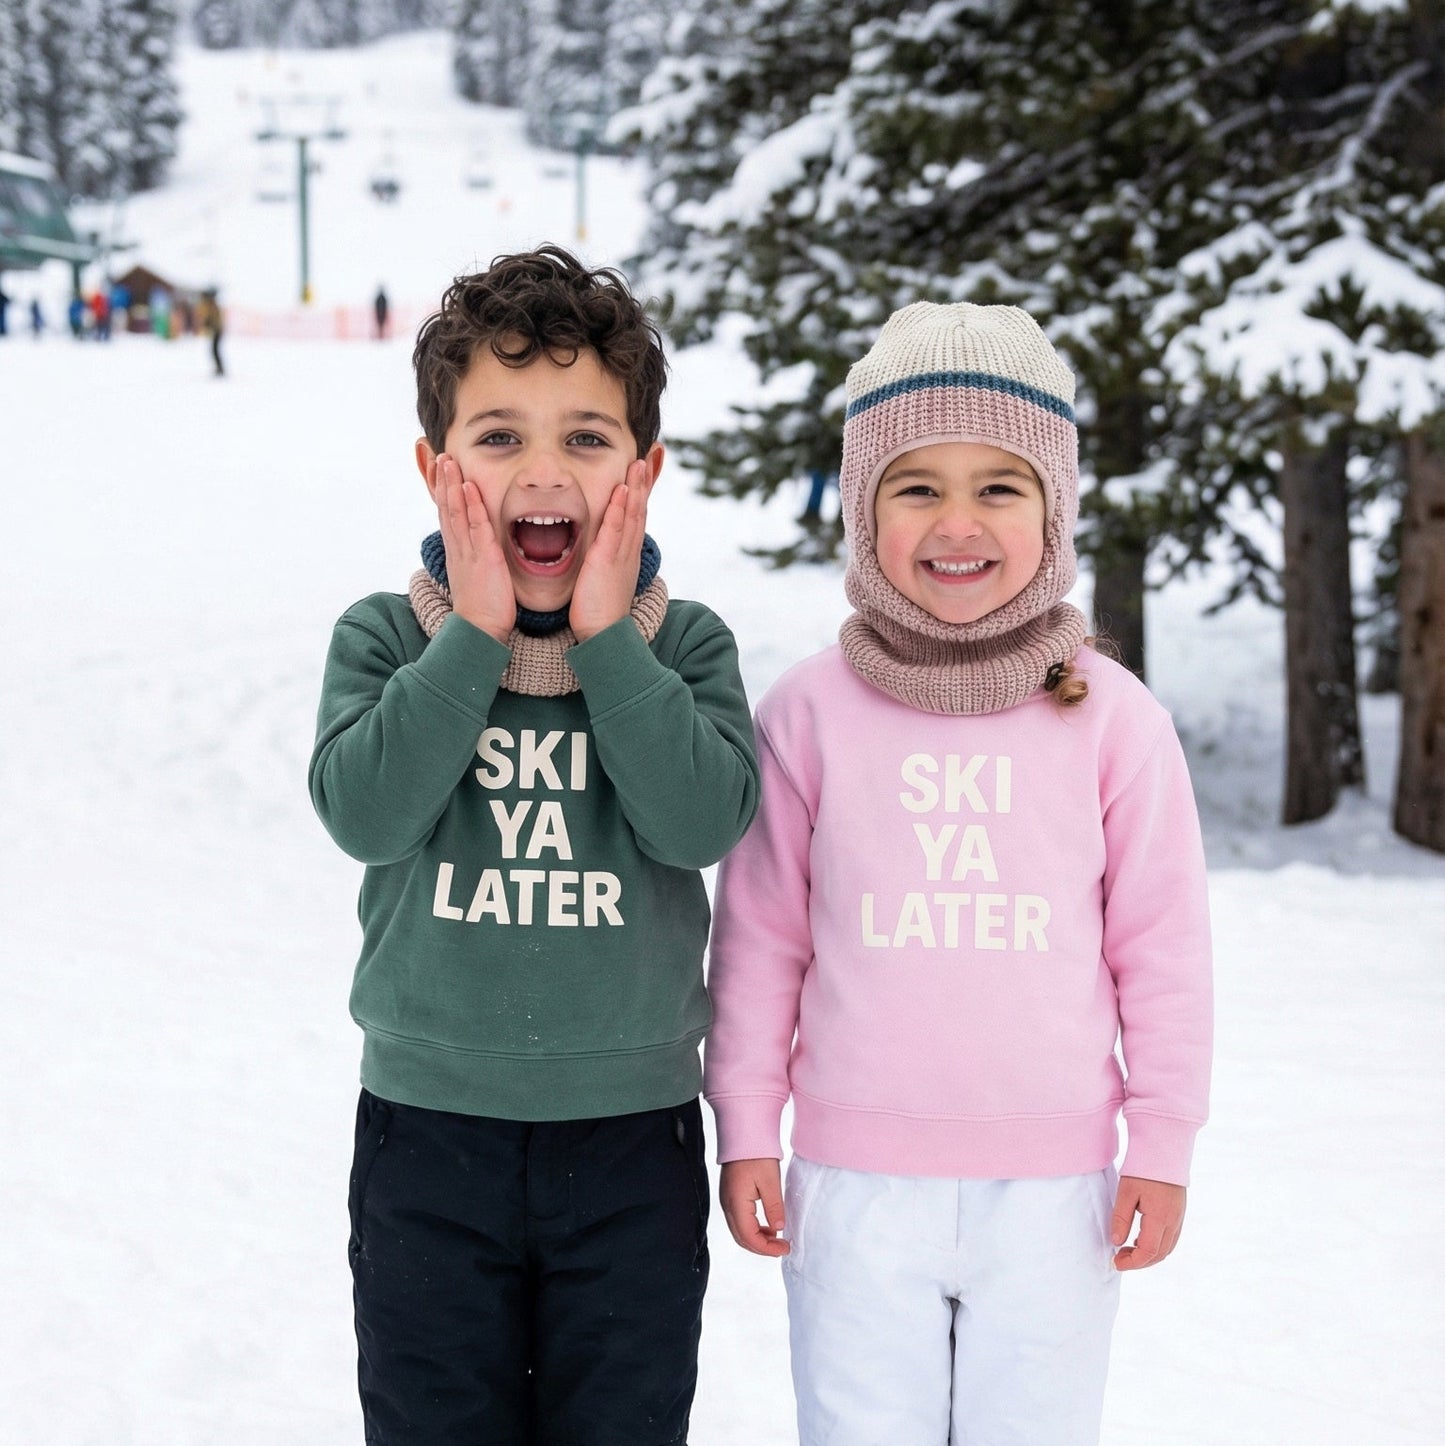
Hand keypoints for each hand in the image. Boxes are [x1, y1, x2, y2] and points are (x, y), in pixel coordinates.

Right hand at [433, 453, 514, 642]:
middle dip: (442, 481)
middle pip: (446, 508)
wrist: (479, 631)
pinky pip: (476, 528)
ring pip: (456, 512)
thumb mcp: (474, 578)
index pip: (446, 516)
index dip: (442, 492)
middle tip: (438, 455)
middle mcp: (459, 549)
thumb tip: (477, 553)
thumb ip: (475, 561)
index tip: (438, 470)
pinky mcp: (484, 559)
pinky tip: (469, 488)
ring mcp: (469, 552)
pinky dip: (472, 507)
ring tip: (448, 461)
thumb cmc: (482, 609)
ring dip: (452, 485)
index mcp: (457, 552)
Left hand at [569, 458, 654, 641]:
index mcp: (627, 551)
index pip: (637, 512)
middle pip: (640, 507)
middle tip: (653, 452)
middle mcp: (628, 549)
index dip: (643, 488)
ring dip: (637, 486)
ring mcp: (620, 554)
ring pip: (632, 514)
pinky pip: (615, 529)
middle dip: (647, 479)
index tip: (649, 464)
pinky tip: (622, 489)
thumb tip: (602, 550)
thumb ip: (605, 559)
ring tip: (640, 461)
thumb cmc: (599, 610)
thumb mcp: (605, 577)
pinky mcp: (607, 561)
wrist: (603, 635)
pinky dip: (619, 508)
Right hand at [720, 1158, 789, 1256]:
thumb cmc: (756, 1155)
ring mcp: (727, 1201)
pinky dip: (753, 1229)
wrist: (743, 1135)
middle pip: (742, 1238)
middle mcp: (728, 1206)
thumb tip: (778, 1229)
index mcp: (737, 1204)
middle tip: (782, 1247)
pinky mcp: (730, 1197)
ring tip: (777, 1239)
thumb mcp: (771, 1181)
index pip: (749, 1237)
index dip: (767, 1248)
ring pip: (739, 1231)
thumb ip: (774, 1207)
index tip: (784, 1248)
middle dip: (762, 1248)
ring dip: (757, 1239)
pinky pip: (739, 1221)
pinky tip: (768, 1226)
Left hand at [1111, 1175, 1185, 1270]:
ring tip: (1127, 1250)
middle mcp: (1174, 1222)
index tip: (1116, 1262)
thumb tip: (1116, 1242)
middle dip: (1139, 1262)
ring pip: (1166, 1249)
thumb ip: (1121, 1218)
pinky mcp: (1179, 1214)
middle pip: (1159, 1254)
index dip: (1132, 1262)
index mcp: (1160, 1218)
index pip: (1148, 1251)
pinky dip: (1156, 1246)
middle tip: (1119, 1258)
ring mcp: (1179, 1218)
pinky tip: (1141, 1240)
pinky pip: (1170, 1239)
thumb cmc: (1143, 1169)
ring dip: (1148, 1255)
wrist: (1164, 1151)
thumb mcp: (1126, 1192)